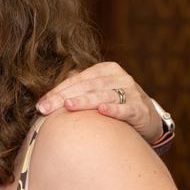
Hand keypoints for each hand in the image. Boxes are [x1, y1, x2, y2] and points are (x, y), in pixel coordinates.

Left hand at [36, 61, 162, 143]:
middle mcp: (120, 78)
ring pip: (103, 96)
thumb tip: (48, 97)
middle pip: (87, 86)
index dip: (58, 91)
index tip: (41, 104)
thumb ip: (79, 90)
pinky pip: (125, 109)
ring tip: (68, 106)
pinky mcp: (140, 109)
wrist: (149, 120)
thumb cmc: (117, 106)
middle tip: (45, 109)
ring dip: (84, 101)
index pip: (77, 79)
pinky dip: (114, 110)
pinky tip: (102, 111)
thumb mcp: (100, 93)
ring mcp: (132, 92)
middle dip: (64, 97)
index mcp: (106, 70)